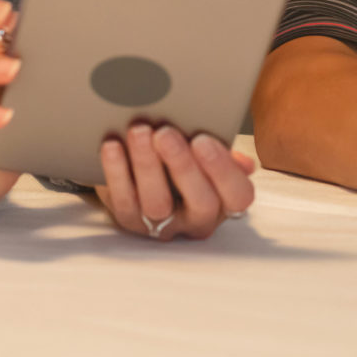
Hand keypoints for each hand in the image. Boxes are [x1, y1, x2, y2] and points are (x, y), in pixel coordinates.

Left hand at [94, 122, 256, 240]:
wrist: (143, 176)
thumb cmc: (182, 161)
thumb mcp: (206, 156)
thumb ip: (224, 155)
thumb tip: (244, 164)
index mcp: (225, 202)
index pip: (238, 196)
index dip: (224, 170)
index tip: (203, 140)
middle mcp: (197, 220)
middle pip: (200, 202)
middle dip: (183, 165)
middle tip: (166, 134)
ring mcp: (162, 225)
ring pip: (157, 203)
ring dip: (147, 164)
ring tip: (139, 131)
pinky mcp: (129, 221)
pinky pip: (123, 200)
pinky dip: (117, 171)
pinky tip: (113, 145)